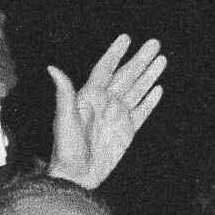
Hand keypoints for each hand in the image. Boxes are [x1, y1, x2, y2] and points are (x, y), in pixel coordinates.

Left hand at [47, 34, 165, 189]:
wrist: (77, 176)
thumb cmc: (66, 149)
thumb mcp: (64, 120)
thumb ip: (64, 94)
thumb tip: (53, 68)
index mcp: (90, 96)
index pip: (106, 68)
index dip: (116, 53)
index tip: (127, 38)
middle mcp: (105, 102)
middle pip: (127, 75)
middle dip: (140, 59)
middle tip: (155, 44)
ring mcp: (117, 116)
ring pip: (137, 90)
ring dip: (149, 75)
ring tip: (161, 60)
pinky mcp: (127, 131)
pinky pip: (141, 112)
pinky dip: (150, 101)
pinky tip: (158, 89)